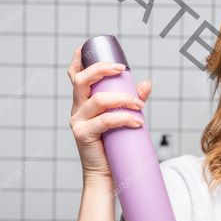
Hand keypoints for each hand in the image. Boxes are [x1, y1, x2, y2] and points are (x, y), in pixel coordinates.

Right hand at [67, 45, 151, 181]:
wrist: (106, 174)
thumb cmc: (114, 145)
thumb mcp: (123, 117)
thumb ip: (132, 99)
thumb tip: (146, 83)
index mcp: (82, 101)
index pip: (74, 76)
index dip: (77, 59)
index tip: (85, 46)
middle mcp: (77, 108)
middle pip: (82, 80)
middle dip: (101, 69)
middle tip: (123, 69)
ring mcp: (78, 121)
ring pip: (98, 100)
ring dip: (123, 99)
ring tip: (141, 104)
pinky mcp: (83, 135)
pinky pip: (105, 121)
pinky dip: (124, 118)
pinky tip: (138, 121)